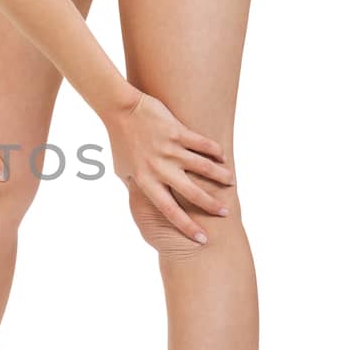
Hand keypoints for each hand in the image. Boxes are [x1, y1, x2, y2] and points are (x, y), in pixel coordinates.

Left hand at [106, 89, 234, 243]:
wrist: (119, 110)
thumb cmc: (120, 142)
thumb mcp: (123, 170)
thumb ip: (136, 187)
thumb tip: (145, 201)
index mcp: (145, 181)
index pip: (169, 211)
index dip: (187, 226)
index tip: (202, 239)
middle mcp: (159, 168)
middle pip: (191, 193)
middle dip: (211, 205)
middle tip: (225, 213)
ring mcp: (169, 150)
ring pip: (203, 167)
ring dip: (220, 176)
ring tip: (230, 182)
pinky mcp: (177, 132)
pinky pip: (202, 144)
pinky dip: (215, 151)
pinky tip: (222, 156)